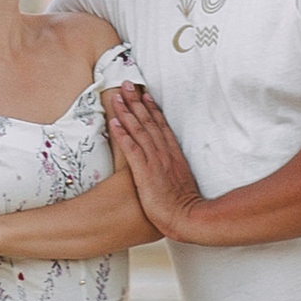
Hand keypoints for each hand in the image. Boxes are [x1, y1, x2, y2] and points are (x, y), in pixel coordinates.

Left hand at [105, 84, 205, 238]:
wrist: (187, 217)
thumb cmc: (184, 204)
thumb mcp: (181, 182)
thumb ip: (174, 170)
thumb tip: (169, 167)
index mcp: (174, 154)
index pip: (161, 125)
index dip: (151, 108)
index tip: (144, 94)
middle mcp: (164, 153)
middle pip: (149, 121)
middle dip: (136, 101)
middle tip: (126, 83)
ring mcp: (155, 161)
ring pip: (139, 130)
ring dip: (127, 112)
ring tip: (117, 96)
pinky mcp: (145, 172)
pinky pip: (131, 149)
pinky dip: (122, 134)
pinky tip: (113, 123)